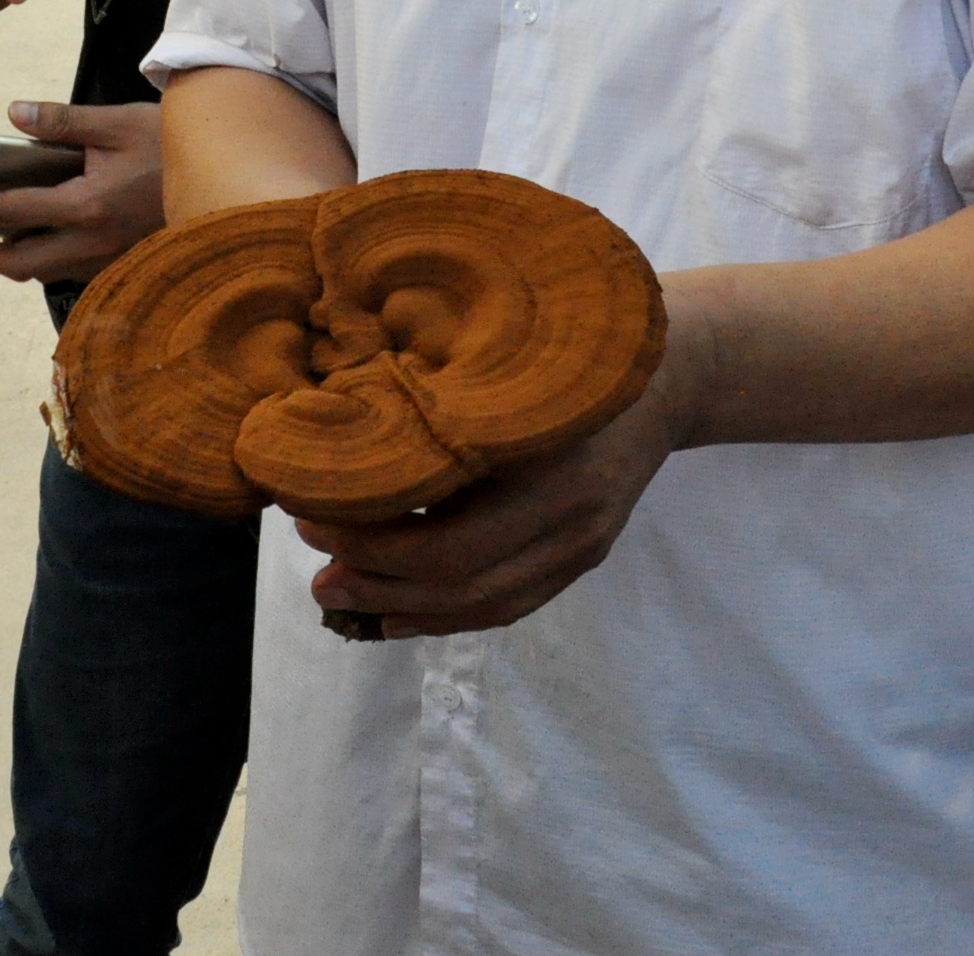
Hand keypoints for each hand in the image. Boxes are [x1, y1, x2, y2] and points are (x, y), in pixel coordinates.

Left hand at [0, 100, 164, 282]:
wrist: (227, 175)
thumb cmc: (172, 145)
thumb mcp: (116, 123)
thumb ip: (61, 122)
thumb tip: (13, 116)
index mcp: (86, 205)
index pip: (10, 213)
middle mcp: (92, 241)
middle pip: (16, 262)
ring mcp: (107, 258)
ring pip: (41, 271)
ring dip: (6, 259)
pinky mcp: (121, 263)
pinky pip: (67, 269)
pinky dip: (40, 258)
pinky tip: (32, 238)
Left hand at [293, 305, 702, 637]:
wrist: (663, 374)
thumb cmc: (565, 356)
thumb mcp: (502, 368)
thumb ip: (440, 411)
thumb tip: (343, 447)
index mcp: (550, 467)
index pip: (446, 541)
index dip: (369, 542)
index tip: (310, 516)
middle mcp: (574, 519)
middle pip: (462, 582)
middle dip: (377, 582)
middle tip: (315, 571)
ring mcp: (584, 546)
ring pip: (485, 605)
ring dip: (404, 608)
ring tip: (341, 597)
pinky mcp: (584, 558)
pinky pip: (511, 606)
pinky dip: (447, 617)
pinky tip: (396, 615)